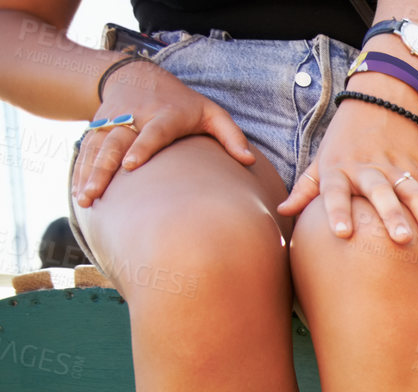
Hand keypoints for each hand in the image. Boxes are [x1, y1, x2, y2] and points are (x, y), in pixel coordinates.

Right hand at [72, 59, 254, 206]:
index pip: (153, 132)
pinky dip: (80, 170)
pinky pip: (86, 150)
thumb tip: (249, 161)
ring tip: (85, 199)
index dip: (141, 147)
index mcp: (165, 115)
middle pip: (116, 143)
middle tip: (96, 193)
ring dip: (89, 174)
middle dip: (104, 169)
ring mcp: (113, 122)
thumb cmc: (183, 103)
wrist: (136, 75)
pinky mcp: (98, 128)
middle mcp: (135, 117)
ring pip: (97, 148)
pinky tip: (78, 193)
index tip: (130, 165)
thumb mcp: (211, 112)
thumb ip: (231, 135)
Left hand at [278, 83, 417, 252]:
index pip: (335, 189)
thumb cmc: (344, 137)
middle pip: (382, 192)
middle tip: (400, 239)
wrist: (381, 99)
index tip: (342, 233)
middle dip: (392, 215)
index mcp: (340, 167)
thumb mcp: (321, 158)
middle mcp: (369, 167)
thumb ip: (305, 188)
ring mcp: (398, 168)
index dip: (338, 210)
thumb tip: (283, 213)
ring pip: (415, 195)